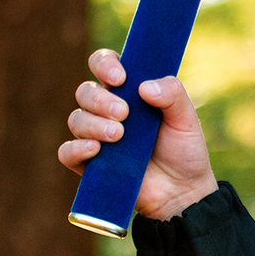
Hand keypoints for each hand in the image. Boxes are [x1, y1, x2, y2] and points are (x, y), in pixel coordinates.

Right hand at [59, 48, 218, 220]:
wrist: (183, 192)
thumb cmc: (184, 151)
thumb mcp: (186, 119)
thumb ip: (173, 95)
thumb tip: (144, 87)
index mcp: (128, 91)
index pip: (103, 65)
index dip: (104, 64)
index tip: (120, 77)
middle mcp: (107, 111)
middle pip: (86, 92)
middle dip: (100, 99)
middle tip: (124, 114)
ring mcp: (97, 137)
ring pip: (77, 119)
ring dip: (93, 124)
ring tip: (118, 135)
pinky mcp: (91, 164)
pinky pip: (67, 152)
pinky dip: (76, 148)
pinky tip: (95, 149)